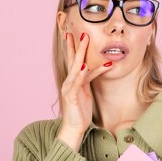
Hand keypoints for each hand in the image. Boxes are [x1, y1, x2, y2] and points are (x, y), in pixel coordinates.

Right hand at [57, 32, 111, 150]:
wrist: (74, 128)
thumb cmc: (80, 111)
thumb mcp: (85, 92)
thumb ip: (87, 79)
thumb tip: (92, 68)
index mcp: (73, 80)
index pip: (73, 60)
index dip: (73, 47)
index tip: (73, 33)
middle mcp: (69, 82)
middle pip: (73, 60)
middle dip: (77, 45)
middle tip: (81, 32)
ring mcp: (69, 89)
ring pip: (76, 68)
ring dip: (80, 54)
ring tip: (85, 42)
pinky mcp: (72, 97)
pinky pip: (78, 83)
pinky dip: (81, 74)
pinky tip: (85, 66)